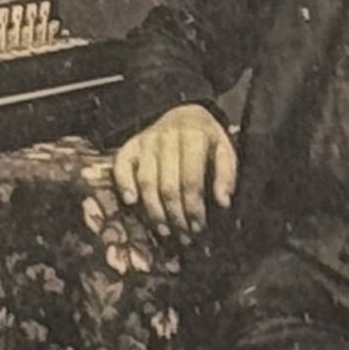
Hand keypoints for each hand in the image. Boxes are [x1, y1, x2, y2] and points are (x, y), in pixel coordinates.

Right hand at [112, 104, 236, 238]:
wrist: (184, 114)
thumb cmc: (206, 138)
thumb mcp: (224, 149)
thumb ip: (226, 174)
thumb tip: (224, 202)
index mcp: (194, 136)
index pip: (191, 181)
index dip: (194, 208)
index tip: (198, 227)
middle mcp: (167, 137)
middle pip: (168, 186)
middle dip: (176, 216)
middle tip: (184, 235)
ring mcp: (146, 141)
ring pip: (146, 182)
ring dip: (154, 211)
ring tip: (165, 230)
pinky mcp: (131, 145)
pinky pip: (121, 166)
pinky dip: (124, 184)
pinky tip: (132, 202)